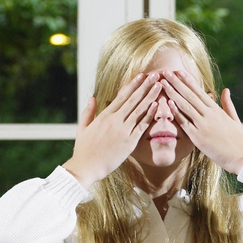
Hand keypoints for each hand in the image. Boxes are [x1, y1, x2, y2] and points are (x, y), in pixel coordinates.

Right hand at [64, 73, 164, 188]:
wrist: (86, 167)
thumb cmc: (83, 149)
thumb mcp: (82, 128)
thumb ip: (88, 112)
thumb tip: (92, 98)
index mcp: (104, 116)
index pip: (121, 96)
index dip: (133, 85)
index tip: (141, 75)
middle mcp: (114, 120)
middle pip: (133, 99)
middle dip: (145, 86)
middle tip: (156, 75)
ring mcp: (122, 131)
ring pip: (139, 110)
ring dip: (151, 97)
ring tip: (159, 86)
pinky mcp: (129, 143)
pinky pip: (141, 126)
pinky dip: (149, 115)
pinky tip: (157, 106)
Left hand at [159, 68, 242, 173]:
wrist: (240, 157)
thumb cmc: (237, 139)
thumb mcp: (234, 119)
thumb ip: (227, 104)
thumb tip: (225, 90)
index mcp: (216, 110)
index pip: (199, 91)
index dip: (188, 80)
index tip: (178, 71)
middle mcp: (209, 115)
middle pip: (189, 95)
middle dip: (176, 82)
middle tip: (165, 71)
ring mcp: (203, 125)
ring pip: (185, 106)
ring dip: (173, 93)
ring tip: (163, 83)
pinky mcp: (198, 137)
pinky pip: (185, 122)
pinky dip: (177, 112)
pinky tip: (169, 103)